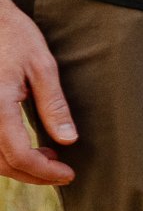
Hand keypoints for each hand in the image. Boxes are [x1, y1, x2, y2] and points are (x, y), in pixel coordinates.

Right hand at [0, 0, 75, 186]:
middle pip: (2, 162)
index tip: (68, 174)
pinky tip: (27, 147)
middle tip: (62, 172)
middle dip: (33, 174)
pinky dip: (4, 154)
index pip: (19, 155)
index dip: (44, 171)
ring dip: (18, 166)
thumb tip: (68, 140)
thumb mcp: (42, 66)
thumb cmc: (14, 36)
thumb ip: (54, 105)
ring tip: (48, 158)